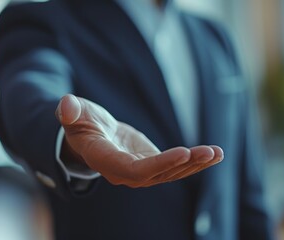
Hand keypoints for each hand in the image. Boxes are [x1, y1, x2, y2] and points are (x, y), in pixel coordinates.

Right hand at [56, 94, 222, 187]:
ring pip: (170, 173)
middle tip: (209, 152)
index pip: (134, 170)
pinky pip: (174, 166)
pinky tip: (214, 154)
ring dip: (194, 164)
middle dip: (184, 164)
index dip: (158, 164)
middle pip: (158, 175)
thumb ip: (70, 111)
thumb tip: (67, 105)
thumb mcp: (75, 114)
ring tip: (217, 153)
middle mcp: (125, 172)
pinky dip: (193, 161)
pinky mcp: (152, 164)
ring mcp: (140, 170)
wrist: (93, 134)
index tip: (182, 153)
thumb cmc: (82, 122)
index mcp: (106, 160)